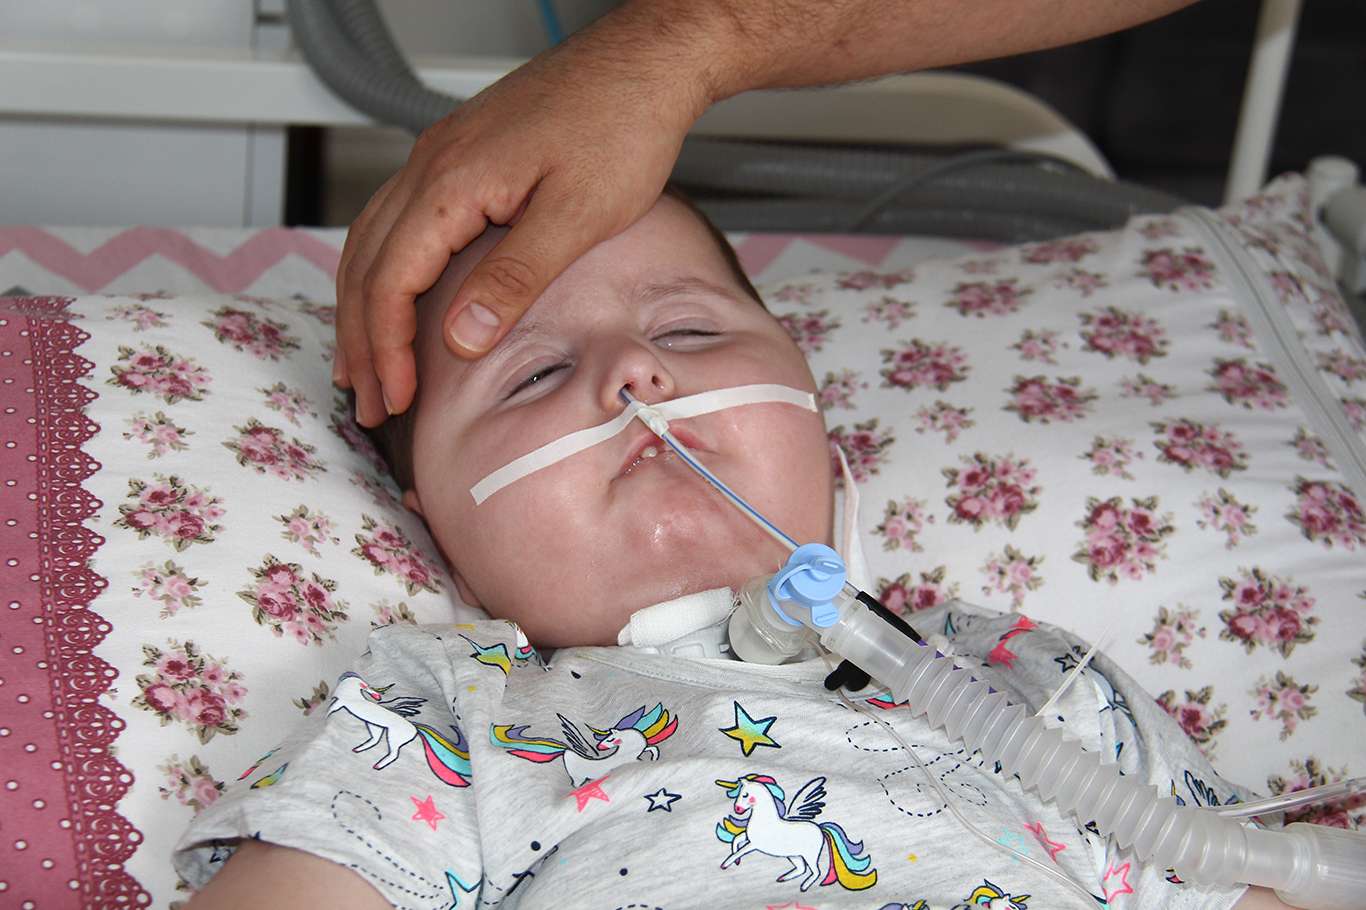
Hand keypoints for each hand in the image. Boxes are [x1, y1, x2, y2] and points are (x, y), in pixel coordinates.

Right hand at [334, 28, 705, 425]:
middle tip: (366, 401)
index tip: (393, 399)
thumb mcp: (577, 215)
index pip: (390, 281)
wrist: (644, 63)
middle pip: (365, 263)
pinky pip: (399, 221)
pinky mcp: (462, 156)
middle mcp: (432, 165)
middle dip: (359, 338)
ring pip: (373, 240)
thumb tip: (461, 337)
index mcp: (452, 183)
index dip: (385, 347)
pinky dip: (386, 270)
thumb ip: (515, 277)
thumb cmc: (621, 126)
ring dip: (363, 306)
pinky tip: (398, 298)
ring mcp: (442, 156)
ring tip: (366, 364)